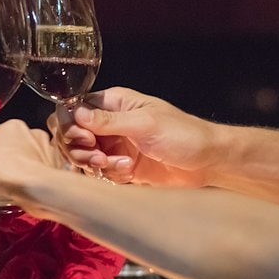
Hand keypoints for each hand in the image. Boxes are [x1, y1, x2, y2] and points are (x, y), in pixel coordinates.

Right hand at [0, 120, 66, 198]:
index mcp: (11, 126)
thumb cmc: (8, 172)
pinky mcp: (55, 164)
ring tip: (7, 188)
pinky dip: (29, 178)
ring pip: (23, 160)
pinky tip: (22, 189)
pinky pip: (36, 170)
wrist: (39, 190)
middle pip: (7, 149)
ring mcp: (45, 148)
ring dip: (14, 171)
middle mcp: (30, 132)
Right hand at [50, 87, 215, 185]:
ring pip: (81, 156)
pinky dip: (109, 175)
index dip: (71, 125)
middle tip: (98, 158)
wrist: (207, 162)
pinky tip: (129, 173)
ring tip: (119, 165)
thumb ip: (109, 121)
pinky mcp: (120, 166)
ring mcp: (114, 145)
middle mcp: (109, 123)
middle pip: (71, 135)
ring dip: (94, 164)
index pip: (73, 109)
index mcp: (114, 103)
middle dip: (79, 149)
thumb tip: (77, 113)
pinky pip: (98, 172)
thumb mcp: (145, 124)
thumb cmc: (184, 134)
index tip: (84, 139)